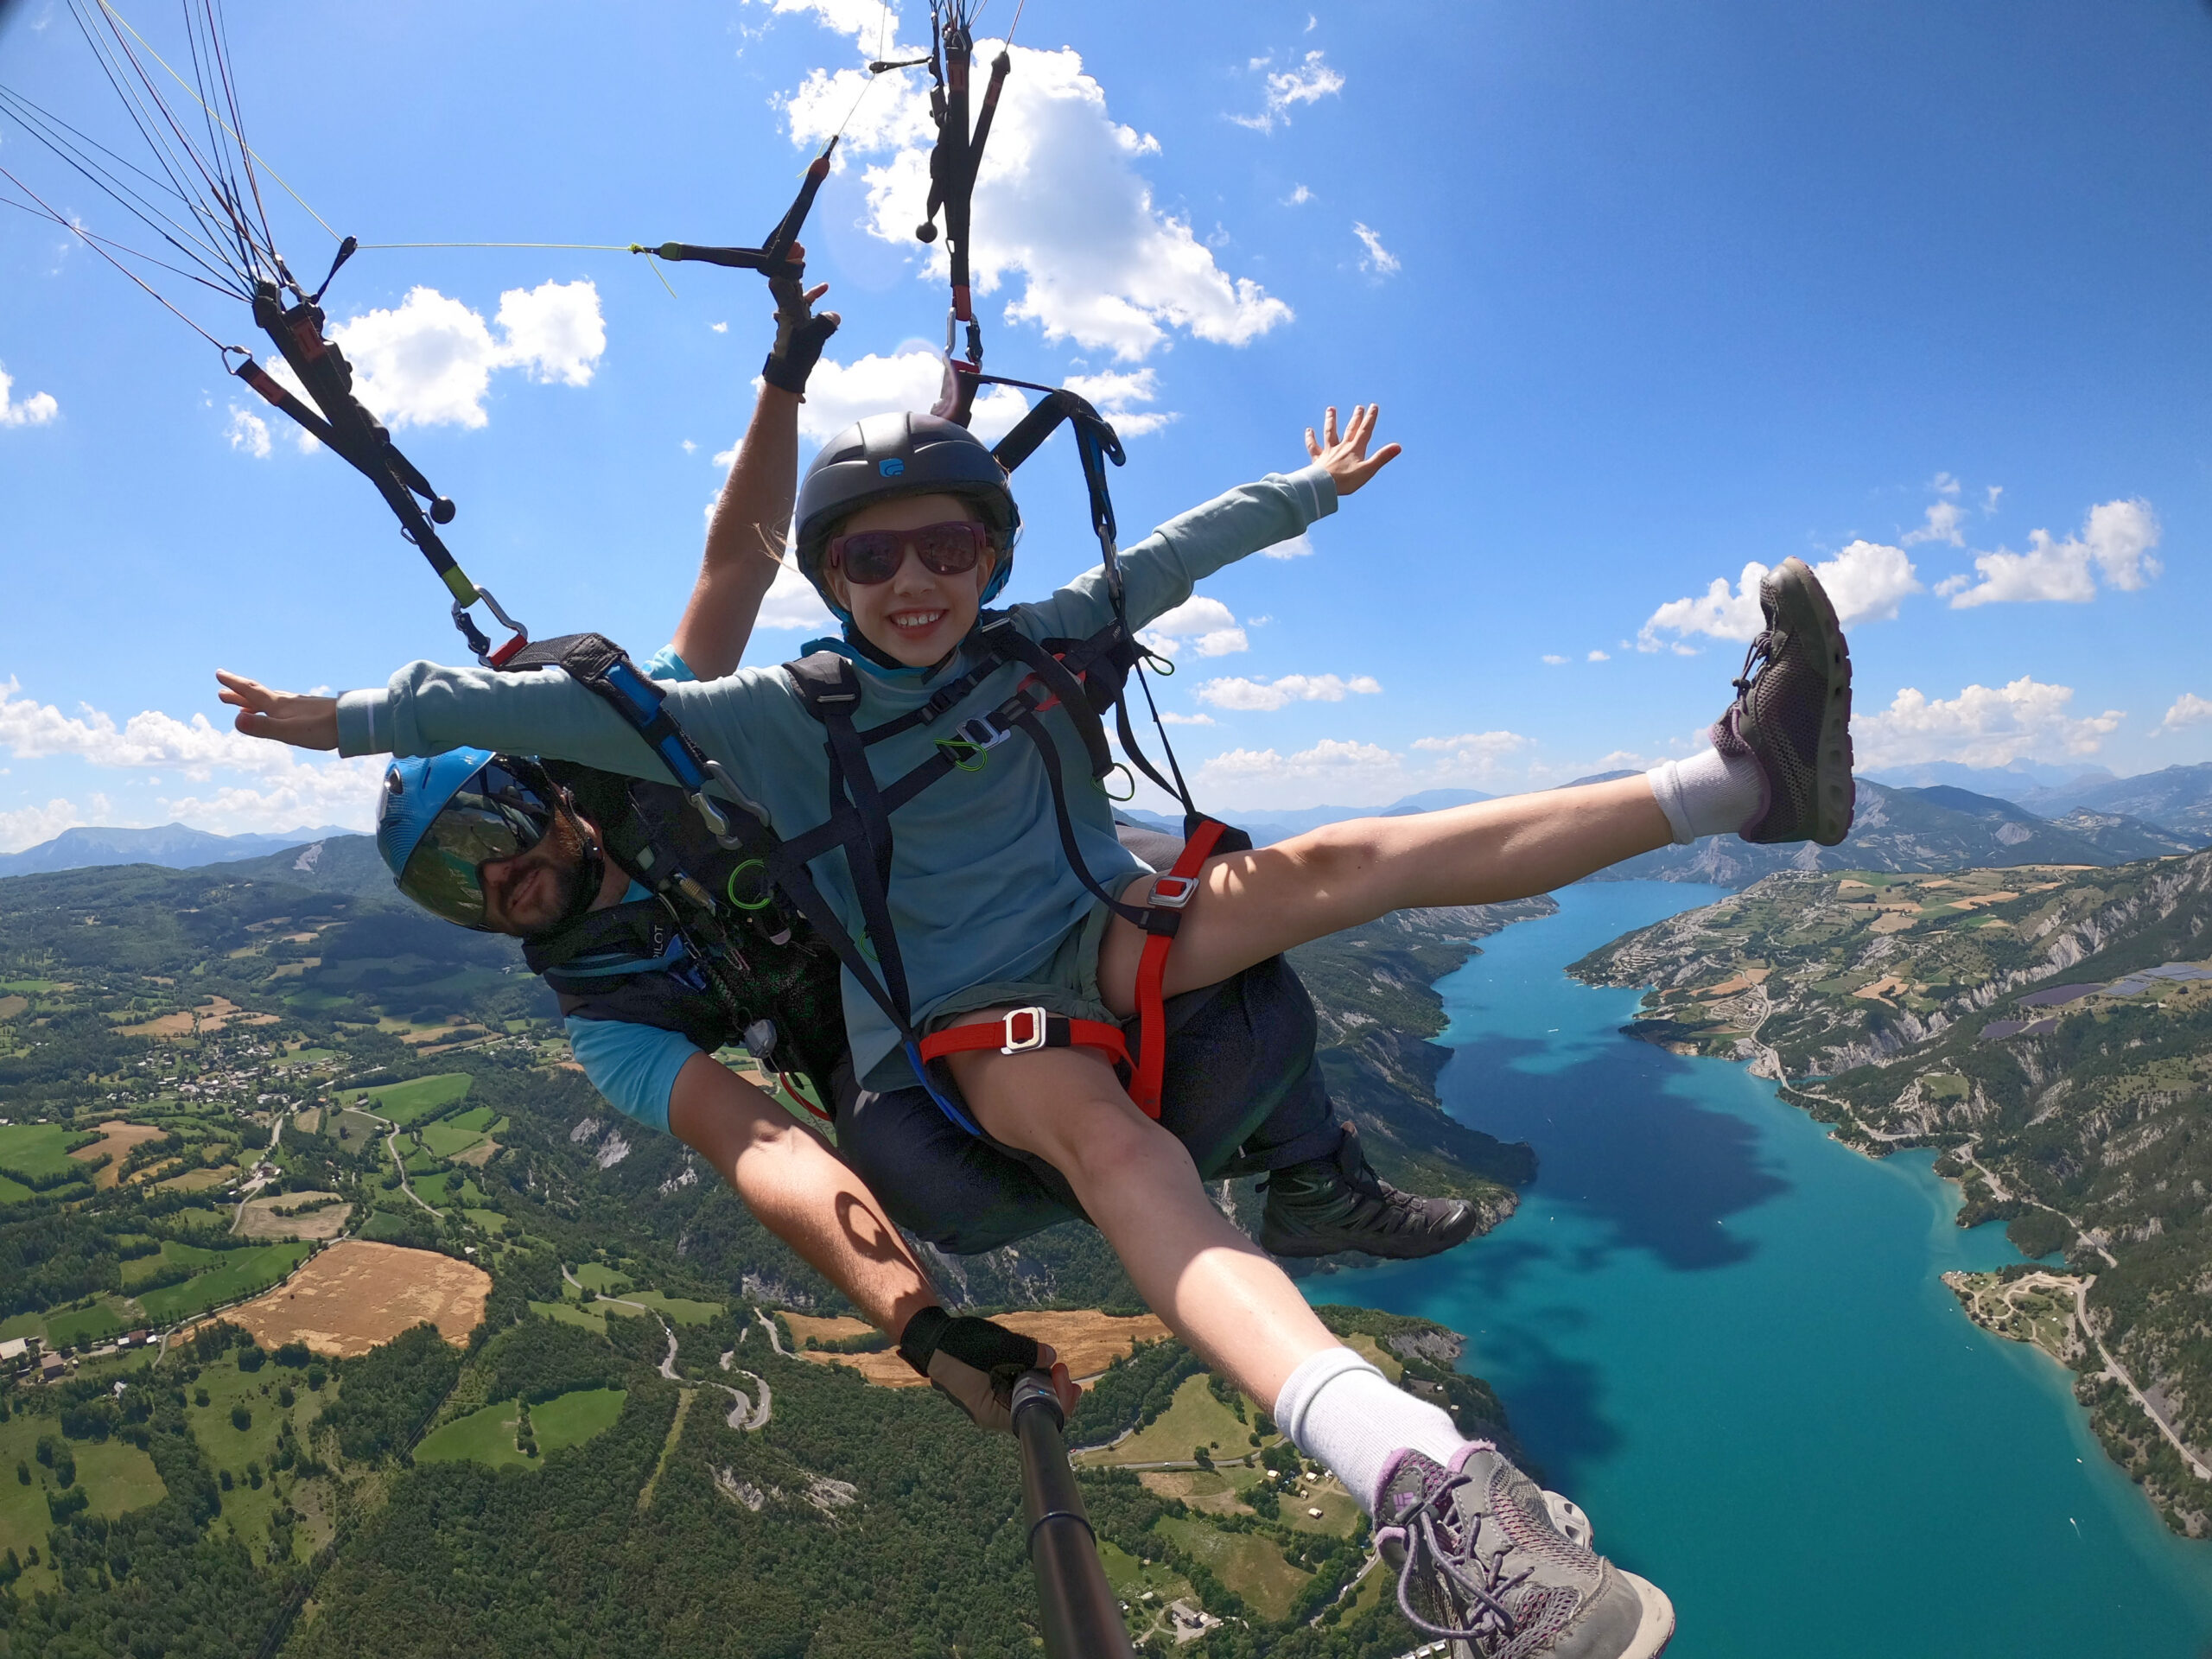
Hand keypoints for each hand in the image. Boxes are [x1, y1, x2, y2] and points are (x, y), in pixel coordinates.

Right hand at [216, 670, 338, 750]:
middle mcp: (287, 702)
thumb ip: (262, 727)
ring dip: (254, 702)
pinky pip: (284, 708)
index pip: (251, 692)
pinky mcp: (311, 712)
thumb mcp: (288, 732)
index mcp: (278, 705)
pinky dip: (273, 709)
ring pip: (270, 701)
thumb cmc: (321, 729)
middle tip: (222, 693)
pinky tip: (280, 714)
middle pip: (258, 696)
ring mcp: (299, 706)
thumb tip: (235, 720)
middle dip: (239, 694)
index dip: (234, 684)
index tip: (219, 674)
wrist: (354, 722)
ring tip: (244, 707)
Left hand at [763, 241, 840, 395]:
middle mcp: (787, 307)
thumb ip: (826, 324)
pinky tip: (825, 290)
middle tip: (799, 246)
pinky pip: (804, 302)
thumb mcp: (814, 338)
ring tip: (806, 260)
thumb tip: (834, 315)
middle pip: (787, 278)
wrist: (788, 373)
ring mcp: (792, 314)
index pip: (785, 277)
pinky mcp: (798, 321)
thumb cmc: (798, 354)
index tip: (796, 248)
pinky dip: (812, 295)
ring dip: (801, 275)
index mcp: (788, 306)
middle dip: (793, 261)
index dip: (789, 261)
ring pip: (794, 288)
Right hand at [897, 1306, 1080, 1432]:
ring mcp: (993, 1399)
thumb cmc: (957, 1345)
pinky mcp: (993, 1386)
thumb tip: (1051, 1357)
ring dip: (1045, 1384)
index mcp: (991, 1412)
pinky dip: (1032, 1378)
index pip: (1032, 1418)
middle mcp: (994, 1412)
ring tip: (1058, 1367)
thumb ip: (1025, 1352)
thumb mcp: (995, 1346)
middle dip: (1054, 1392)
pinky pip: (1019, 1388)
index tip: (1066, 1381)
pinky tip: (1043, 1365)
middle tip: (1064, 1370)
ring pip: (1028, 1398)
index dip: (1056, 1402)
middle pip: (1033, 1410)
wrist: (931, 1337)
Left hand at [1304, 403, 1400, 496]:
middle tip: (1359, 407)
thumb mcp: (1368, 470)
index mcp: (1355, 449)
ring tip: (1331, 409)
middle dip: (1356, 418)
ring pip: (1330, 433)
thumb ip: (1382, 457)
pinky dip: (1310, 438)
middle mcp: (1342, 447)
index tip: (1373, 406)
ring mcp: (1329, 452)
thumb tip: (1398, 447)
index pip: (1365, 431)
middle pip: (1350, 429)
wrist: (1323, 486)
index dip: (1370, 418)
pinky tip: (1309, 430)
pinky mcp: (1317, 460)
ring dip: (1331, 420)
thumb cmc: (1346, 480)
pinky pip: (1313, 447)